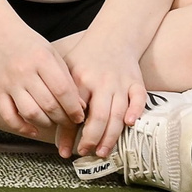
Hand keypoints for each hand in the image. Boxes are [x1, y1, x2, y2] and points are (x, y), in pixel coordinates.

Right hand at [0, 23, 89, 150]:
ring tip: (53, 122)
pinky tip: (33, 129)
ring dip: (46, 123)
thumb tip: (79, 107)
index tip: (80, 116)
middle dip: (63, 119)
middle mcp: (23, 71)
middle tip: (70, 121)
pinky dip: (22, 127)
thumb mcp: (52, 54)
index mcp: (41, 59)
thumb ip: (66, 79)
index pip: (62, 90)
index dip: (74, 108)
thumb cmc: (29, 44)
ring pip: (30, 113)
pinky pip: (8, 115)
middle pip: (48, 105)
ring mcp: (9, 82)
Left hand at [60, 32, 149, 160]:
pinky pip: (139, 99)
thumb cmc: (85, 58)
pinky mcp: (137, 82)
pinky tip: (130, 125)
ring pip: (118, 113)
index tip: (66, 150)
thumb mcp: (67, 70)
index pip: (74, 110)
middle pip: (99, 116)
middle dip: (92, 138)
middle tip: (86, 153)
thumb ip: (61, 95)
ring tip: (102, 151)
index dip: (70, 132)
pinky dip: (135, 112)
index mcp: (81, 79)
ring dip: (111, 135)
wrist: (112, 38)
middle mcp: (102, 82)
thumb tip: (51, 123)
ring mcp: (121, 83)